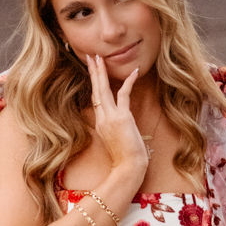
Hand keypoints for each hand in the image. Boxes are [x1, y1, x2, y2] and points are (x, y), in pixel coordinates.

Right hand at [87, 54, 146, 175]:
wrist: (128, 168)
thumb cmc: (126, 160)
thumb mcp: (118, 141)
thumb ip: (116, 129)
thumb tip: (122, 124)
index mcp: (100, 124)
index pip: (96, 99)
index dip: (94, 84)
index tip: (93, 71)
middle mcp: (102, 119)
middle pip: (95, 91)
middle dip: (93, 72)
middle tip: (90, 56)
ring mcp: (111, 118)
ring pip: (103, 90)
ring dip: (101, 72)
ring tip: (99, 58)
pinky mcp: (122, 118)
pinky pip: (124, 95)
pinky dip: (129, 82)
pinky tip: (134, 71)